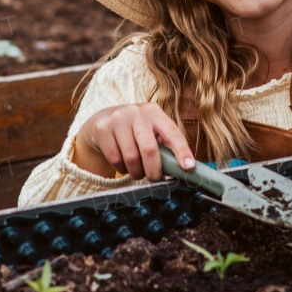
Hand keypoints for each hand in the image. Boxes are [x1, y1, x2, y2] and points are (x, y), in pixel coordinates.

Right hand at [72, 103, 195, 181]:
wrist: (102, 120)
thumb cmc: (135, 130)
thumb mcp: (151, 130)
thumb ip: (165, 145)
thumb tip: (184, 168)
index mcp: (155, 112)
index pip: (172, 133)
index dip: (182, 151)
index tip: (188, 167)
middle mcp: (137, 112)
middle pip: (149, 149)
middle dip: (154, 170)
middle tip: (155, 178)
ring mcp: (118, 119)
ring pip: (131, 157)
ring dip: (136, 172)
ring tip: (137, 171)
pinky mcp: (103, 129)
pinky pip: (115, 159)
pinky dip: (122, 169)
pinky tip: (123, 165)